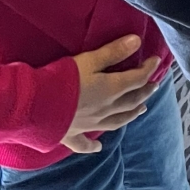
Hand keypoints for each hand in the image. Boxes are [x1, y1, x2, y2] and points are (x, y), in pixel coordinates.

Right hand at [62, 36, 160, 153]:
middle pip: (131, 101)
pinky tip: (98, 149)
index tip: (157, 61)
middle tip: (153, 86)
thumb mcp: (89, 60)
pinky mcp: (70, 135)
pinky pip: (84, 144)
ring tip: (142, 110)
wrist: (33, 106)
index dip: (148, 69)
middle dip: (144, 92)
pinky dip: (92, 147)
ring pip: (116, 121)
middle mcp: (104, 110)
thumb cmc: (61, 80)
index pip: (137, 79)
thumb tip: (138, 41)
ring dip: (131, 115)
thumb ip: (113, 52)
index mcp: (110, 90)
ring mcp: (88, 125)